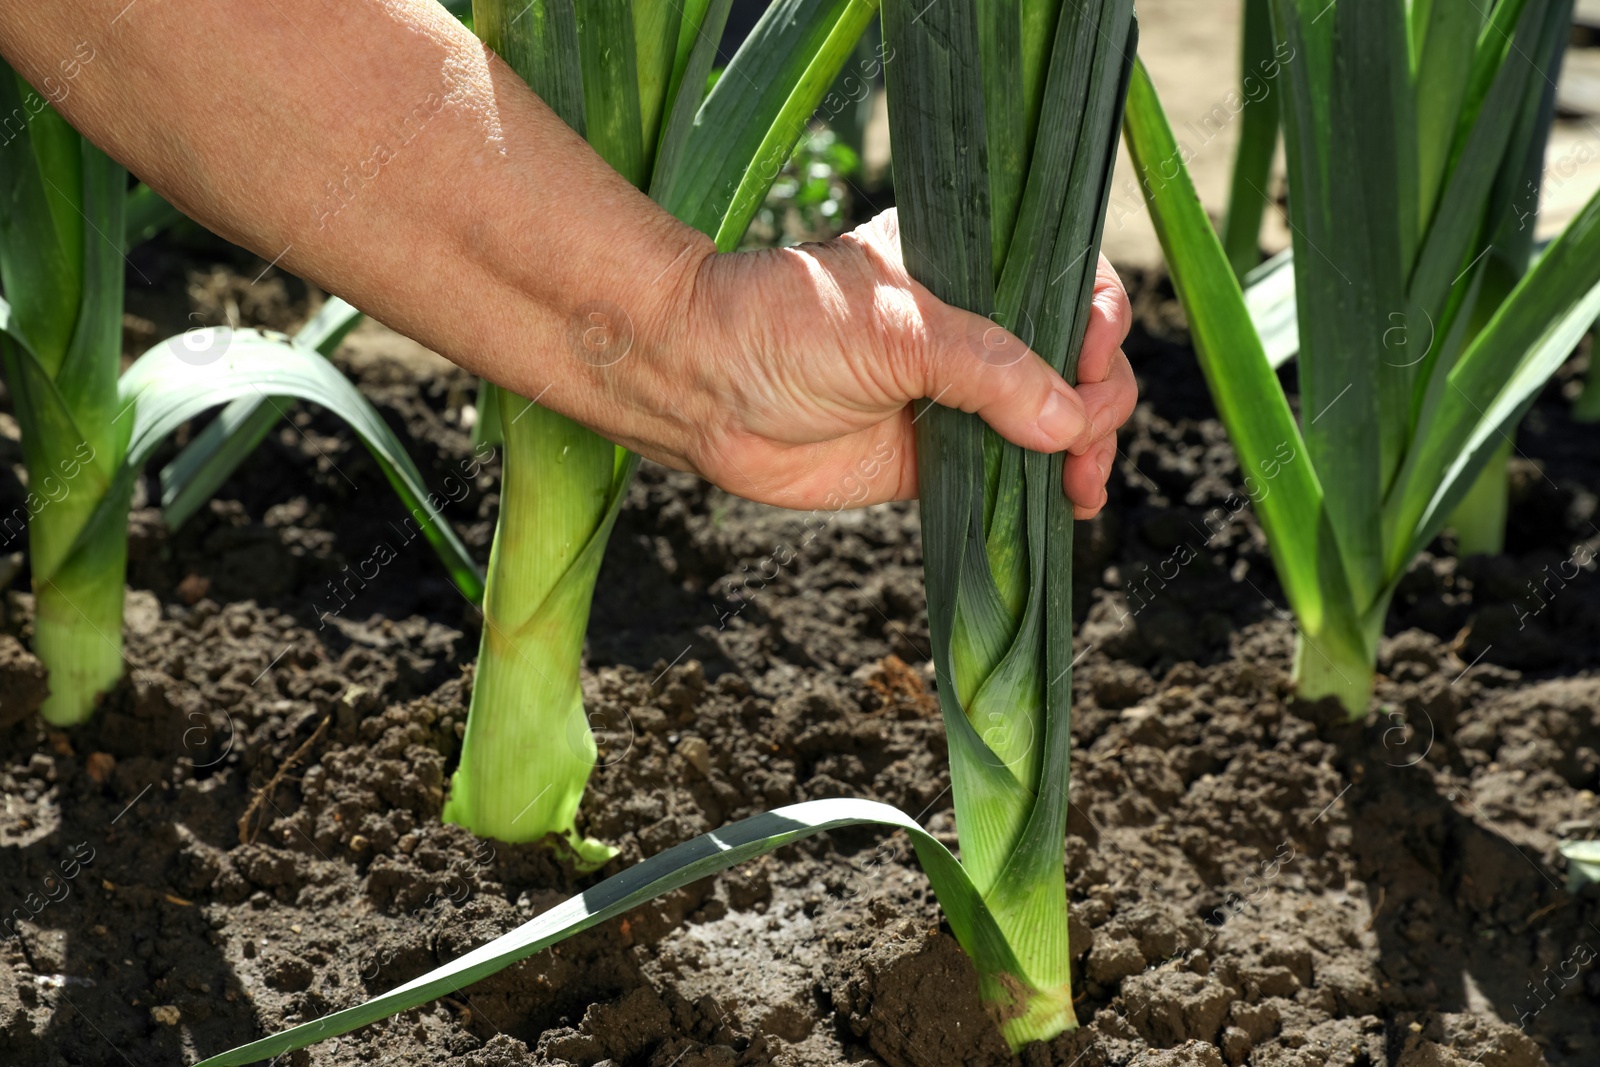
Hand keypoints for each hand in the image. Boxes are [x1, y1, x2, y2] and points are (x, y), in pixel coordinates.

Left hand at [651, 210, 1135, 515]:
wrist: (699, 389)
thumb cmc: (784, 326)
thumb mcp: (895, 330)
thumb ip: (988, 370)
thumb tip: (1069, 420)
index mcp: (967, 266)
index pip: (1068, 281)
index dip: (1097, 321)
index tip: (1091, 359)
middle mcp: (970, 328)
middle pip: (1073, 357)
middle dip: (1099, 397)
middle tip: (1086, 437)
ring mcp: (956, 395)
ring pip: (1052, 420)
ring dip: (1085, 450)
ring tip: (1082, 484)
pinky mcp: (935, 456)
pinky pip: (1010, 472)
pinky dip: (1047, 489)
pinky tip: (1071, 504)